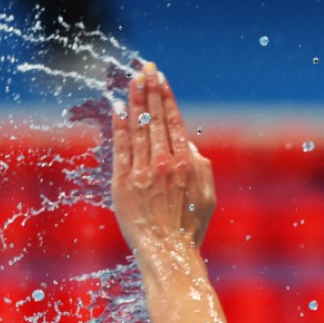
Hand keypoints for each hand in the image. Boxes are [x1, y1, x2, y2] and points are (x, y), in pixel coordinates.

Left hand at [111, 61, 214, 253]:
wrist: (168, 254)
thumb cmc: (190, 228)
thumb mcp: (207, 196)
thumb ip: (200, 166)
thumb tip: (186, 143)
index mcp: (186, 163)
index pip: (173, 121)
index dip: (165, 97)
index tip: (160, 78)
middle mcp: (164, 163)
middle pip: (155, 118)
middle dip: (149, 90)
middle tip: (145, 68)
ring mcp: (141, 172)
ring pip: (138, 128)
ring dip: (134, 101)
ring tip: (132, 80)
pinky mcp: (123, 184)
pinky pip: (120, 149)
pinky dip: (119, 127)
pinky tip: (116, 109)